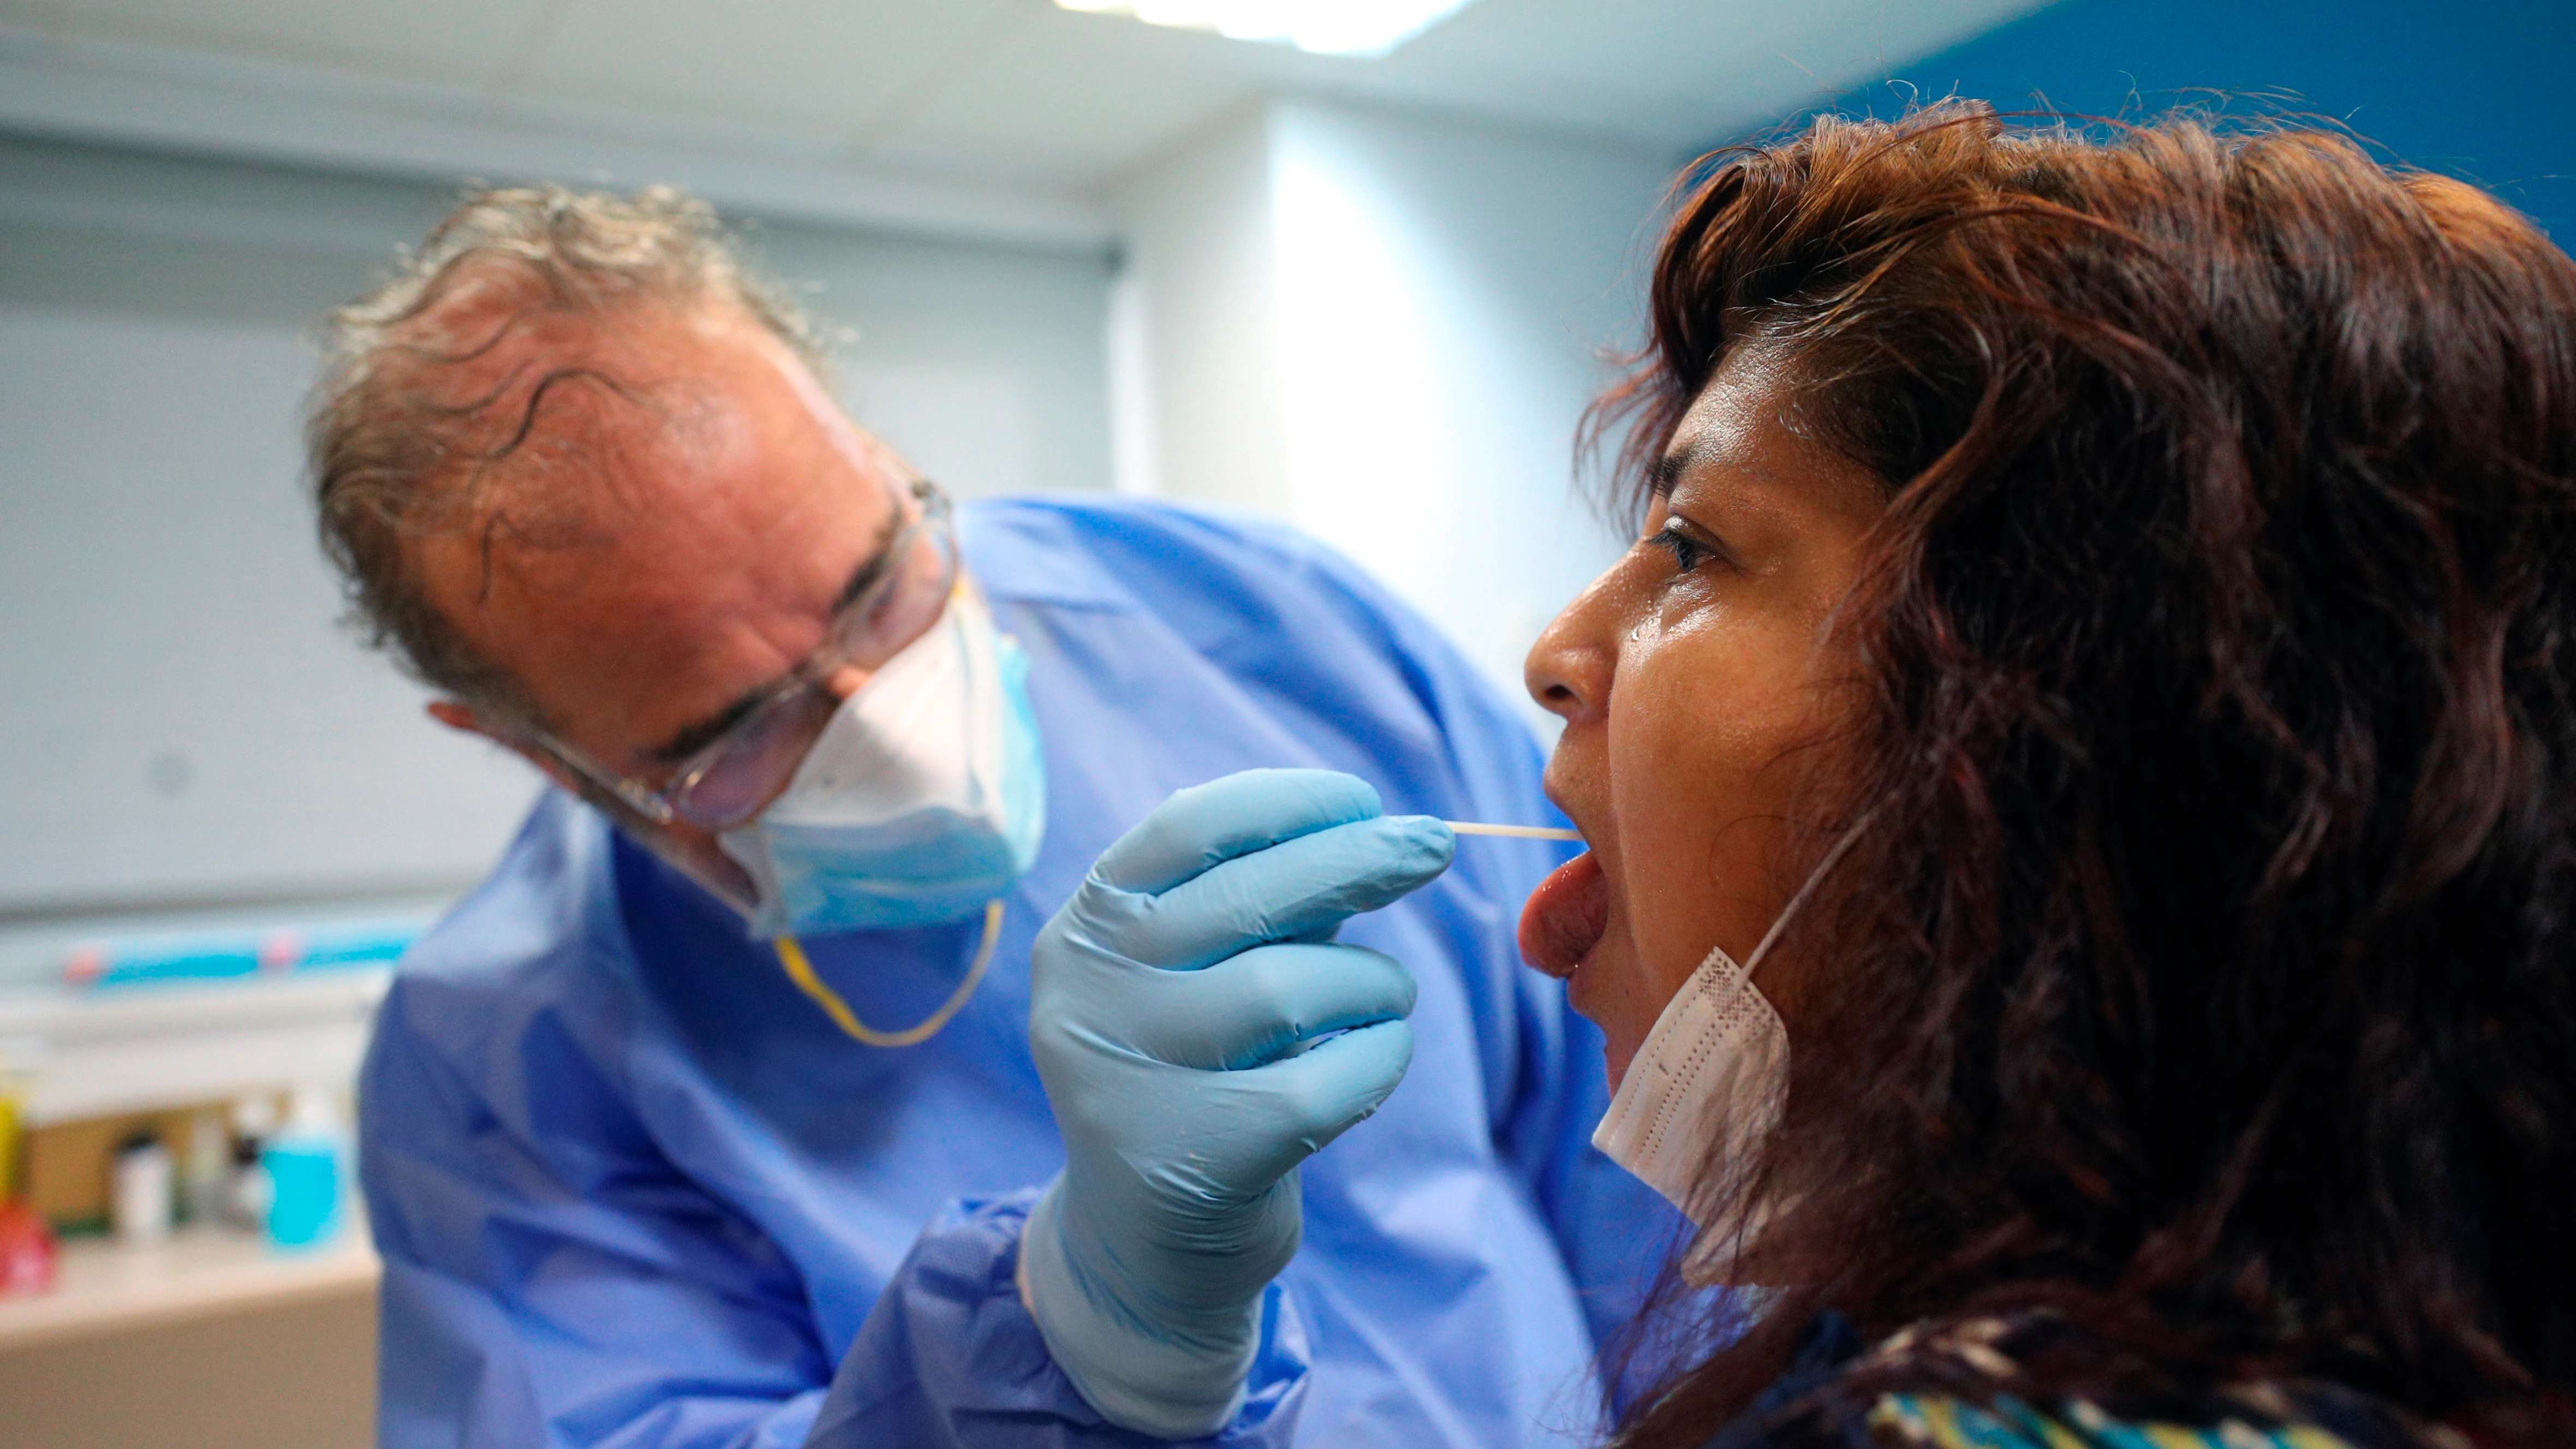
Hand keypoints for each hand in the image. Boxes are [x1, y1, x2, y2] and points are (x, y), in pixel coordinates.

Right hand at [1019, 769, 1453, 1437]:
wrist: (1146, 1247)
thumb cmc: (1198, 1072)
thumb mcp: (1199, 971)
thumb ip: (1261, 901)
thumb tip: (1376, 828)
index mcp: (1086, 928)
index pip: (1187, 827)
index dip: (1287, 801)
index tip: (1362, 799)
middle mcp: (1088, 994)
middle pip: (1248, 895)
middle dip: (1359, 859)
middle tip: (1433, 846)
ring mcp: (1128, 1079)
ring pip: (1291, 987)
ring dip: (1373, 981)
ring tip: (1386, 996)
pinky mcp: (1191, 1159)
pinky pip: (1327, 1081)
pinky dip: (1380, 1057)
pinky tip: (1378, 1055)